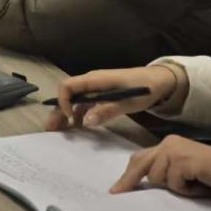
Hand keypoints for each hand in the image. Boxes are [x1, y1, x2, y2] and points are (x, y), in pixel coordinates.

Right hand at [45, 65, 180, 130]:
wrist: (159, 80)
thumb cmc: (144, 88)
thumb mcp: (128, 102)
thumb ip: (107, 110)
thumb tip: (85, 122)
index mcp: (95, 79)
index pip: (68, 86)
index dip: (63, 101)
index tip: (70, 118)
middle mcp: (91, 82)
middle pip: (67, 94)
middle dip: (57, 110)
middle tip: (51, 128)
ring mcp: (95, 88)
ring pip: (73, 99)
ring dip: (65, 113)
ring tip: (61, 130)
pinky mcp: (100, 94)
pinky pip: (83, 103)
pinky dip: (78, 114)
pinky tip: (78, 126)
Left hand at [109, 135, 210, 199]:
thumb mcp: (183, 172)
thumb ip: (166, 170)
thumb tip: (141, 182)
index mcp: (167, 144)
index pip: (140, 158)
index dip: (128, 174)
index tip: (116, 188)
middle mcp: (168, 143)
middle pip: (140, 164)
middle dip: (129, 181)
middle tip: (116, 193)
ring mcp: (174, 150)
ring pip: (156, 177)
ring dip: (174, 187)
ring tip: (193, 183)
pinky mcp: (182, 161)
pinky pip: (173, 184)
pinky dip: (186, 190)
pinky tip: (199, 183)